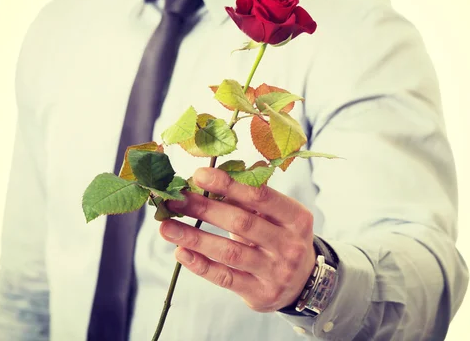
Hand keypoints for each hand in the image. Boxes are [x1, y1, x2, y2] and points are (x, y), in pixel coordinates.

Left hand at [160, 167, 315, 312]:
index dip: (228, 184)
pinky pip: (225, 277)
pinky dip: (200, 264)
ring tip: (166, 227)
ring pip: (228, 252)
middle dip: (204, 208)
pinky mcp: (259, 293)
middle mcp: (289, 245)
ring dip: (194, 237)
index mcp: (296, 218)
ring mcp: (275, 272)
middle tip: (175, 199)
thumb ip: (250, 198)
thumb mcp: (278, 215)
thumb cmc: (280, 237)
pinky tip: (180, 252)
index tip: (199, 175)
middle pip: (241, 222)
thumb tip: (207, 178)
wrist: (303, 282)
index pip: (260, 196)